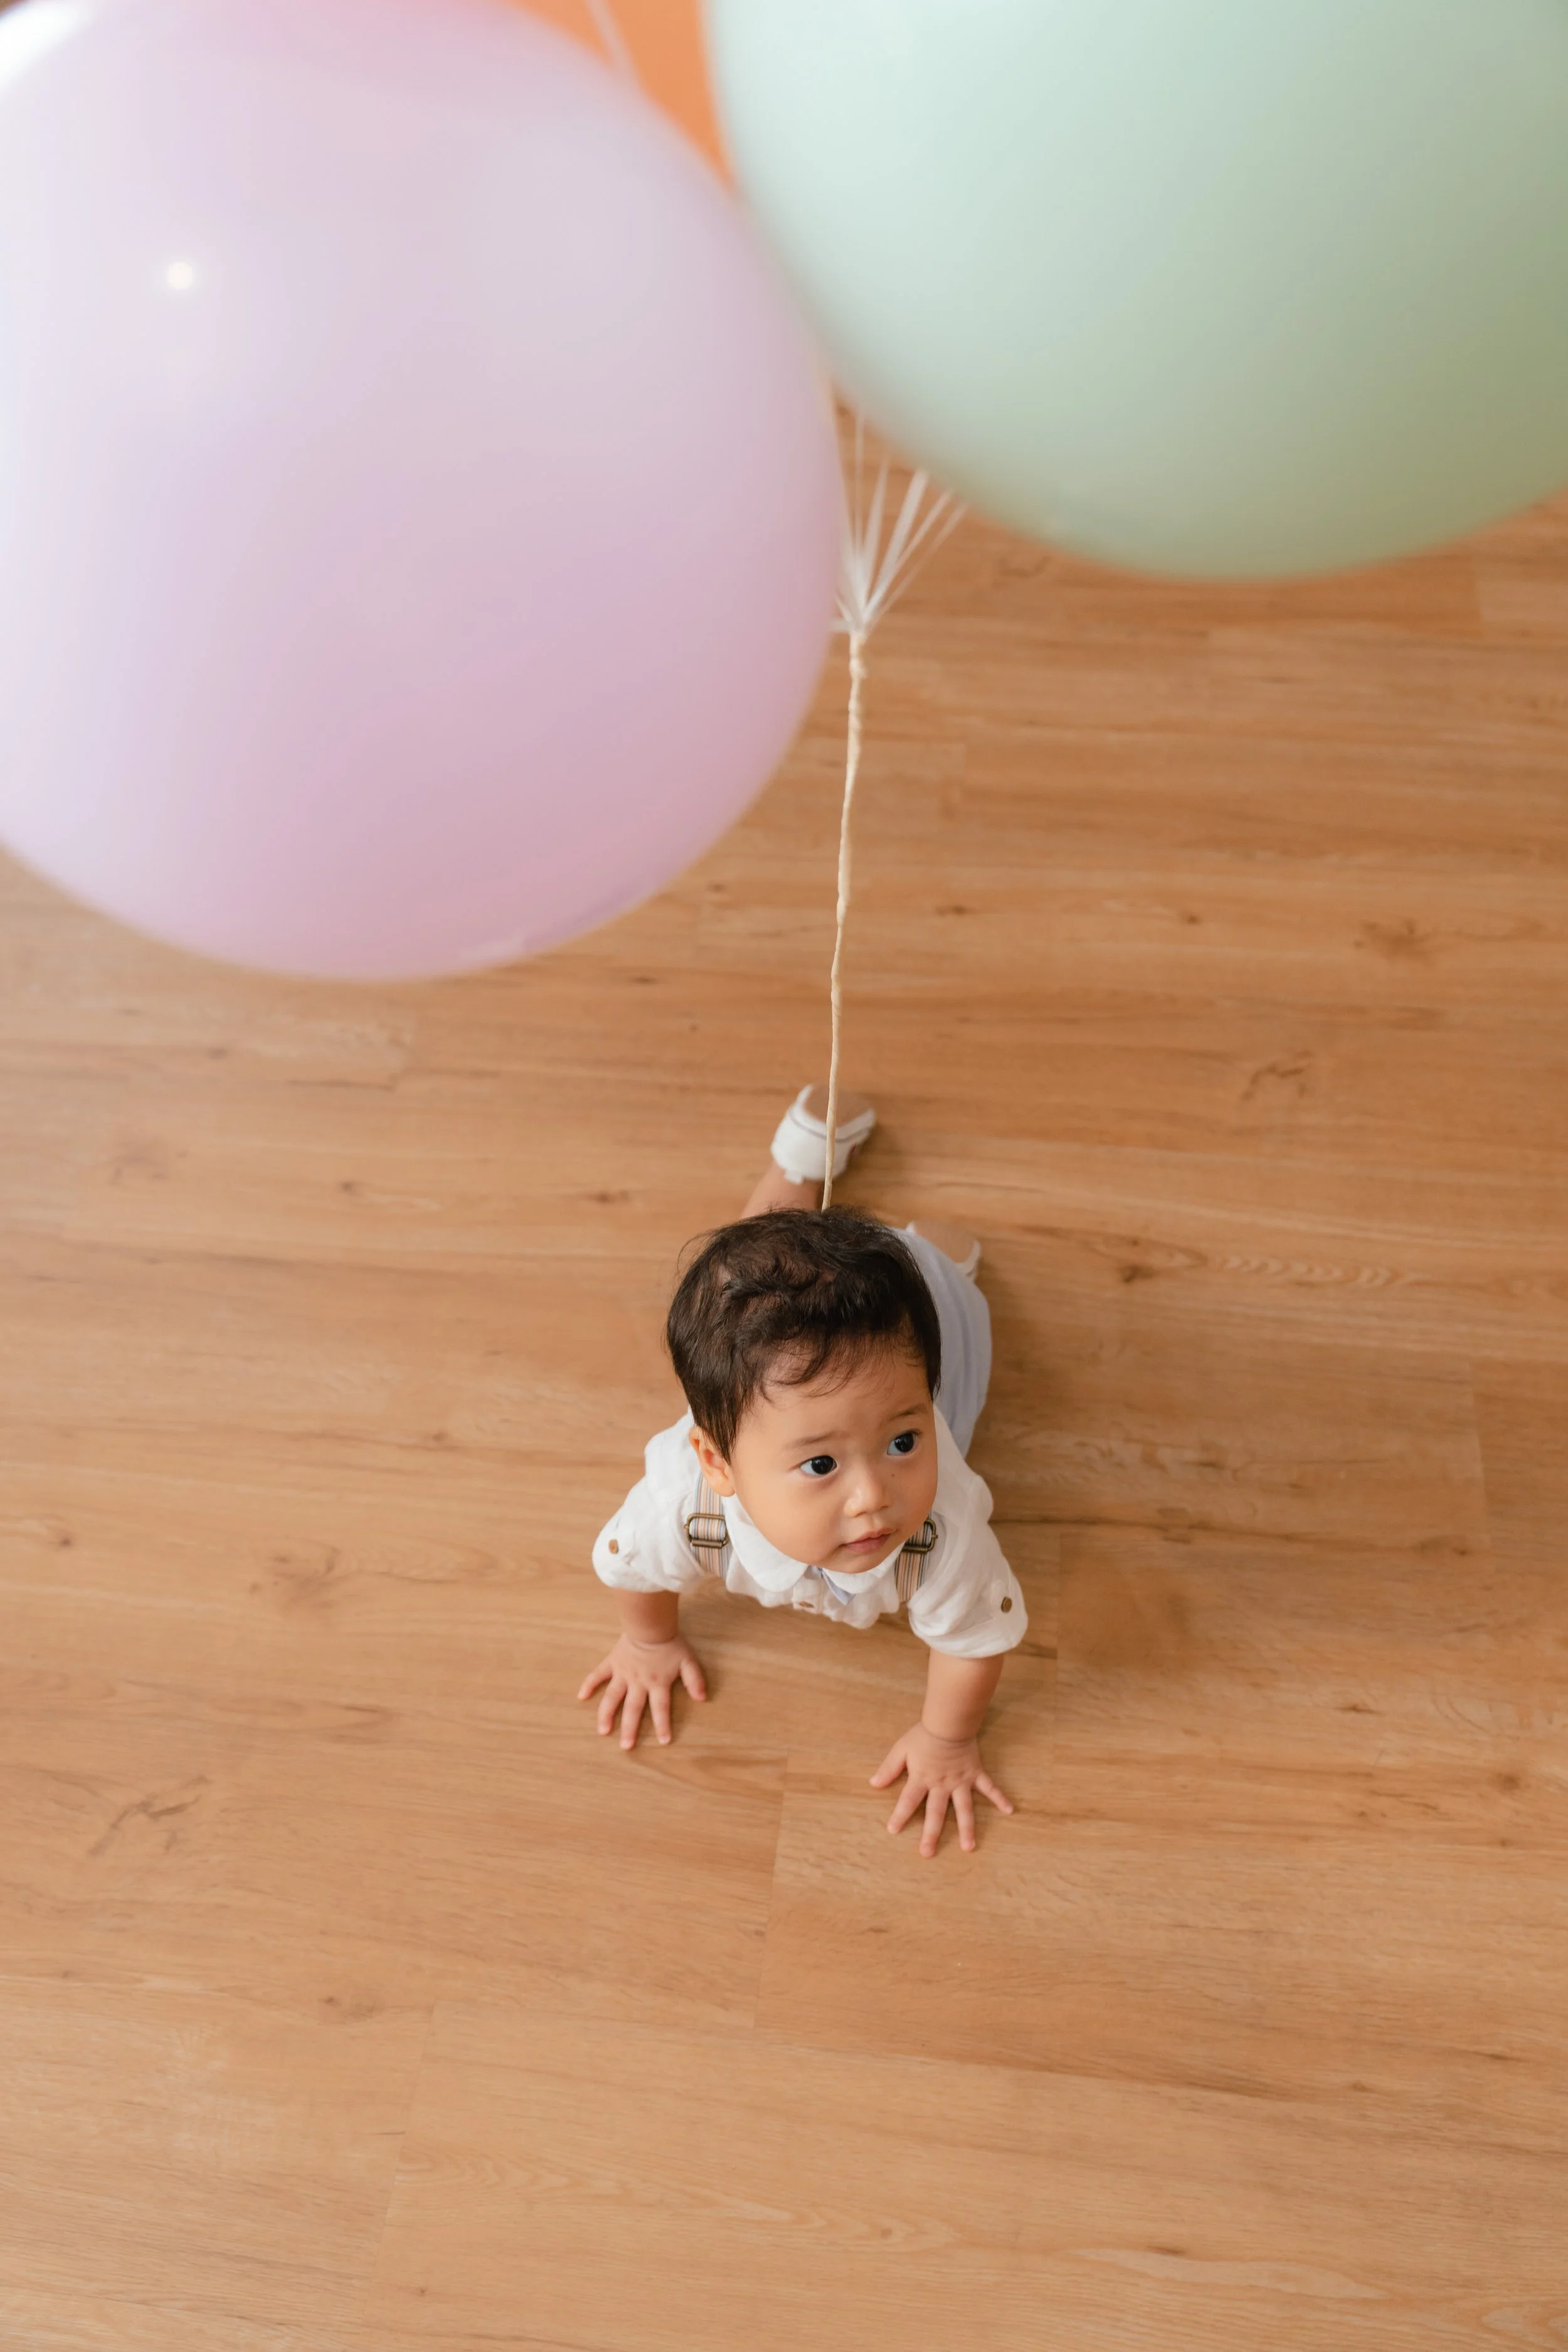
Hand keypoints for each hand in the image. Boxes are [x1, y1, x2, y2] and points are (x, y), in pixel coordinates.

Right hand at [578, 1632, 706, 1750]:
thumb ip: (695, 1680)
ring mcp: (622, 1674)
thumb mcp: (688, 1661)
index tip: (662, 1741)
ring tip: (603, 1731)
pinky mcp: (612, 1663)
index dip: (662, 1725)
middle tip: (626, 1747)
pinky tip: (581, 1696)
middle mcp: (638, 1683)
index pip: (661, 1708)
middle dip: (630, 1729)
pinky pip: (598, 1675)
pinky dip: (589, 1684)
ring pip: (612, 1697)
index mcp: (657, 1683)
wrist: (650, 1623)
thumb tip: (702, 1698)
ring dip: (607, 1714)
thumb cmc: (670, 1643)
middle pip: (633, 1709)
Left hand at [870, 1722, 1013, 1856]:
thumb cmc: (923, 1735)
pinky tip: (1010, 1810)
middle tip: (927, 1854)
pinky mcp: (975, 1774)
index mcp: (922, 1778)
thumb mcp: (901, 1749)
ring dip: (966, 1829)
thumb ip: (889, 1768)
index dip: (900, 1815)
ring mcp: (960, 1781)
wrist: (949, 1722)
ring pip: (964, 1809)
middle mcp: (942, 1785)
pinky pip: (989, 1788)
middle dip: (931, 1834)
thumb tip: (873, 1783)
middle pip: (936, 1813)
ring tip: (968, 1848)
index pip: (908, 1800)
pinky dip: (1000, 1798)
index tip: (893, 1830)